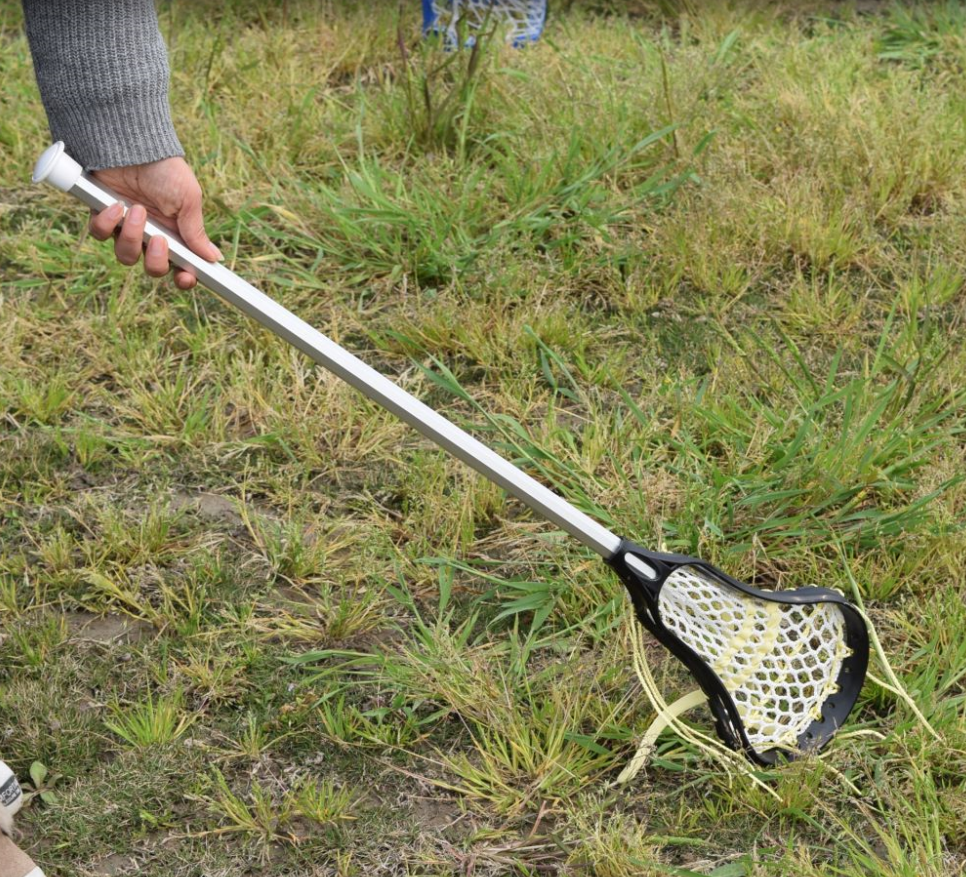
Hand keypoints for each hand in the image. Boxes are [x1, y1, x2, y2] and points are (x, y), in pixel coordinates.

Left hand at [88, 157, 220, 288]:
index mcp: (177, 234)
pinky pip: (100, 235)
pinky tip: (116, 205)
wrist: (131, 144)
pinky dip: (107, 224)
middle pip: (153, 269)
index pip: (182, 267)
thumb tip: (213, 258)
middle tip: (159, 240)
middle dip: (156, 260)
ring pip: (125, 256)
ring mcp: (127, 228)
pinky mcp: (103, 217)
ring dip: (131, 238)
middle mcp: (152, 236)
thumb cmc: (165, 169)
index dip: (184, 278)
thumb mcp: (188, 200)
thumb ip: (196, 232)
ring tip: (136, 211)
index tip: (186, 277)